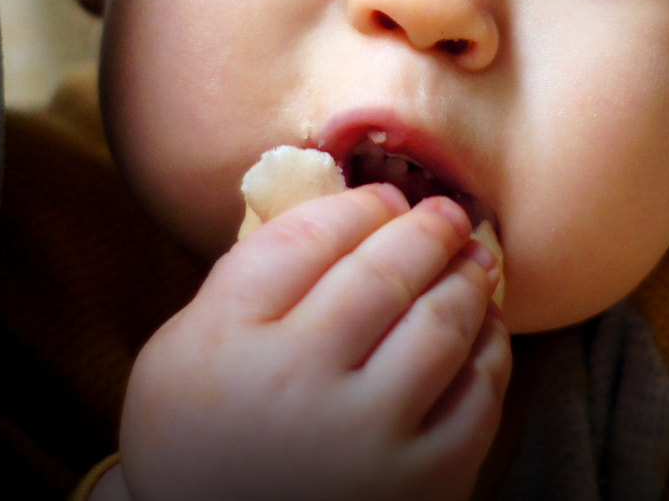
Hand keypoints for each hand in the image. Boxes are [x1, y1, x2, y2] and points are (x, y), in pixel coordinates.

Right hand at [115, 184, 509, 500]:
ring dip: (467, 279)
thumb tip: (336, 208)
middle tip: (446, 212)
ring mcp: (368, 438)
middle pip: (382, 274)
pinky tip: (484, 328)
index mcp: (228, 341)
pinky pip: (477, 395)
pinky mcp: (424, 483)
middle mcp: (299, 384)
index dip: (356, 207)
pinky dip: (489, 350)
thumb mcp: (179, 353)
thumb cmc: (197, 442)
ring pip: (440, 326)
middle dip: (426, 229)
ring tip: (475, 258)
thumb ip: (243, 279)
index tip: (381, 197)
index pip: (306, 241)